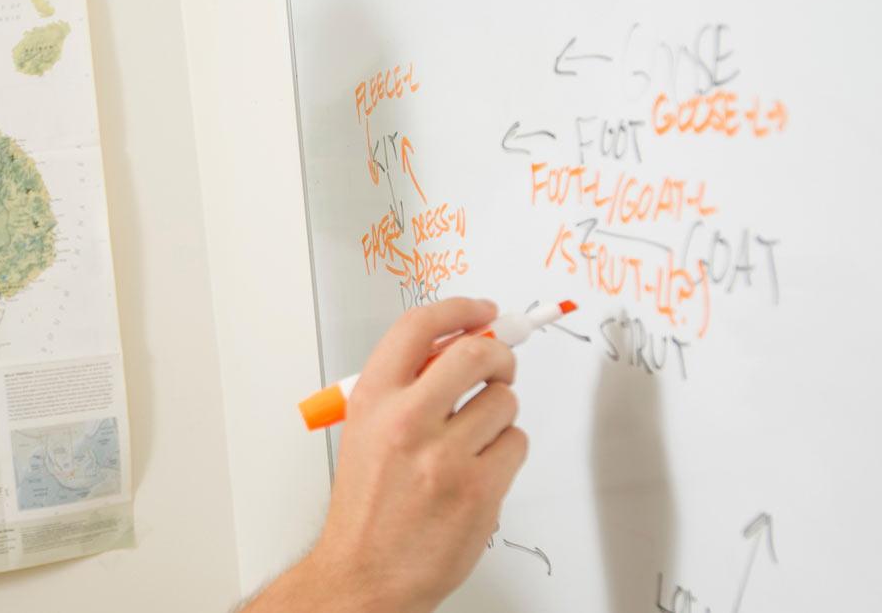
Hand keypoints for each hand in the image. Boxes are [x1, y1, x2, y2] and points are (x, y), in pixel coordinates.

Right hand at [243, 298, 527, 612]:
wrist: (366, 571)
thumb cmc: (368, 506)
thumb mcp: (366, 432)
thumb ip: (405, 389)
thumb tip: (459, 350)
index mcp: (373, 401)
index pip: (418, 328)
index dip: (459, 309)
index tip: (483, 312)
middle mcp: (407, 422)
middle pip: (475, 354)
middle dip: (499, 356)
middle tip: (500, 369)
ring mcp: (445, 457)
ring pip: (504, 402)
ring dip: (500, 415)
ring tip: (475, 439)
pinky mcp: (478, 489)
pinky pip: (516, 444)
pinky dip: (507, 452)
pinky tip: (481, 469)